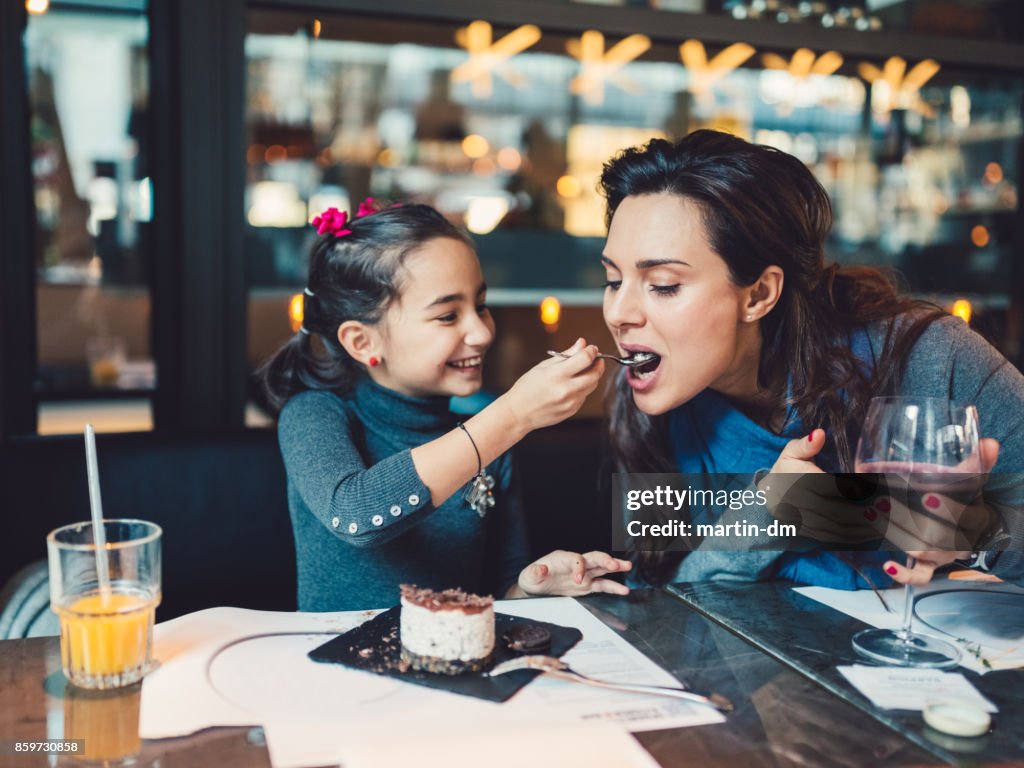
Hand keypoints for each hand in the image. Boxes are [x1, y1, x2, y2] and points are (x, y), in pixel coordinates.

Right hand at [499, 338, 604, 433]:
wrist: (519, 413)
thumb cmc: (527, 388)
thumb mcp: (543, 366)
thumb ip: (566, 355)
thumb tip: (582, 343)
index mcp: (557, 375)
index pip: (585, 359)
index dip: (592, 351)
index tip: (592, 348)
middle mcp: (566, 390)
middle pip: (594, 374)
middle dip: (598, 364)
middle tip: (596, 359)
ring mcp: (571, 402)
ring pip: (592, 386)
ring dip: (592, 376)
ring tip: (582, 371)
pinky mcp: (572, 411)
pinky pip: (584, 396)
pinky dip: (583, 388)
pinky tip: (572, 386)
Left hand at [514, 550, 631, 596]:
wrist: (536, 587)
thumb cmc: (533, 578)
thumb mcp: (529, 575)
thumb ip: (535, 572)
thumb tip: (541, 569)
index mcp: (563, 558)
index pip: (576, 559)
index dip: (580, 568)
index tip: (578, 580)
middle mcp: (576, 564)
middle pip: (594, 558)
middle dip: (605, 560)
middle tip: (615, 565)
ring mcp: (584, 574)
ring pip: (602, 568)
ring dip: (615, 567)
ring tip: (628, 566)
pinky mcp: (587, 585)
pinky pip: (602, 585)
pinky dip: (613, 587)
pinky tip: (624, 590)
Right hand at [760, 430, 882, 543]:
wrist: (768, 496)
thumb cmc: (786, 470)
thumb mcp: (792, 453)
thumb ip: (806, 445)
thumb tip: (818, 433)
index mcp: (797, 479)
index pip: (829, 486)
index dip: (853, 489)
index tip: (875, 491)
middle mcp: (797, 502)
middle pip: (835, 511)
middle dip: (861, 513)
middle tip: (884, 510)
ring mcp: (801, 520)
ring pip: (835, 528)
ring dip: (860, 529)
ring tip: (882, 524)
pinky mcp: (806, 532)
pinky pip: (831, 538)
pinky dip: (851, 538)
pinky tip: (867, 535)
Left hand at [880, 438, 999, 584]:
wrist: (970, 529)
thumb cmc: (965, 499)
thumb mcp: (972, 482)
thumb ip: (977, 463)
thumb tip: (989, 443)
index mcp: (976, 518)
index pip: (967, 517)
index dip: (948, 509)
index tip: (926, 495)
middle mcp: (962, 541)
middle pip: (938, 535)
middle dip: (907, 518)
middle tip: (880, 500)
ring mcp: (945, 556)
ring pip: (923, 552)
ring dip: (896, 534)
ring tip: (872, 513)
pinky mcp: (930, 566)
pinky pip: (920, 577)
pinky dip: (904, 574)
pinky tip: (887, 565)